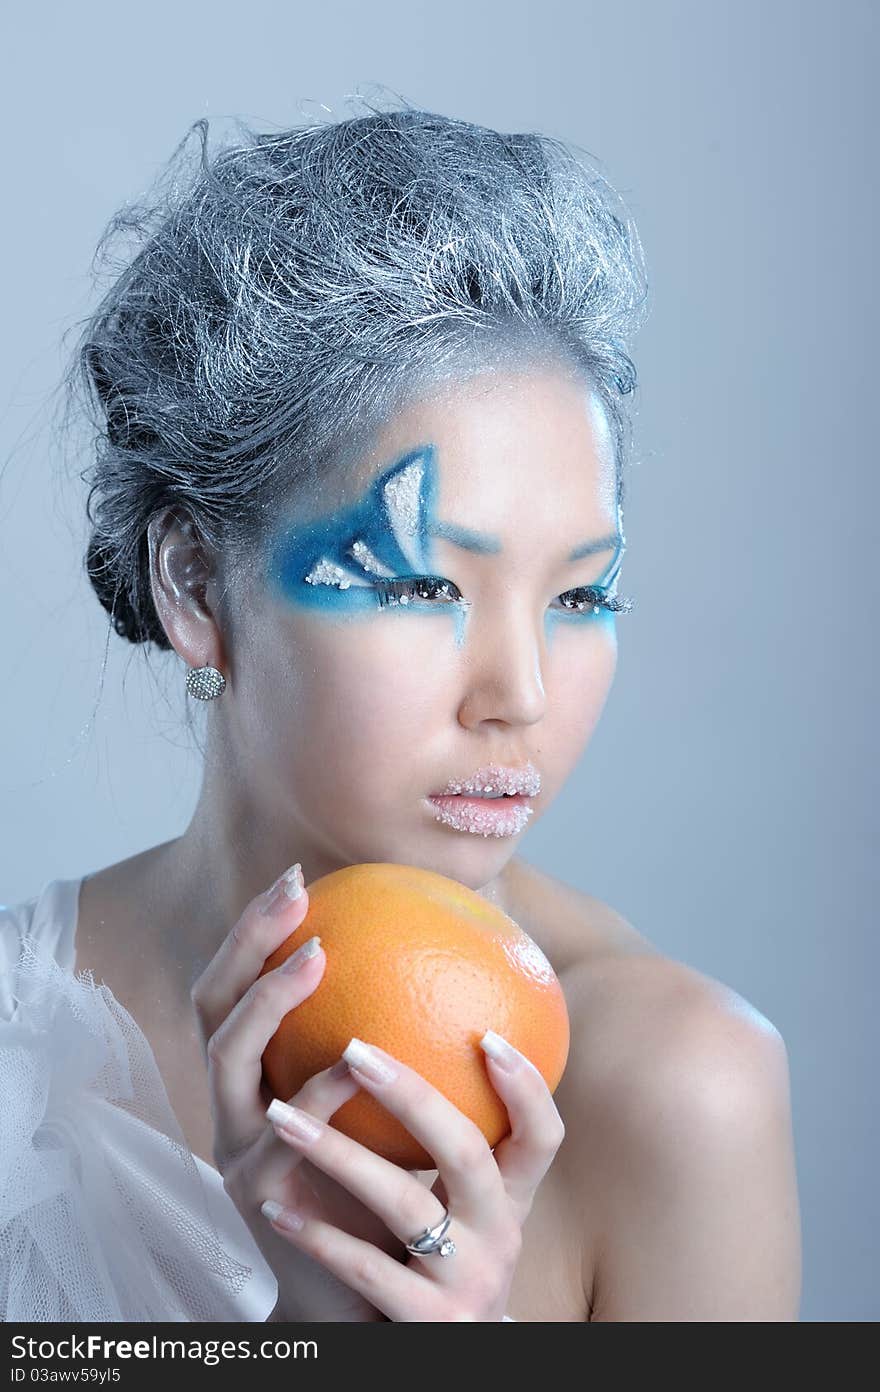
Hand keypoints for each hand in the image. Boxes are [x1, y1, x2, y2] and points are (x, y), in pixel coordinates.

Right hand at [190, 864, 406, 1321]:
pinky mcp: (261, 1197)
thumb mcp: (397, 1107)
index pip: (240, 986)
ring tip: (316, 961)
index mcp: (260, 1076)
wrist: (367, 1294)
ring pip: (226, 1062)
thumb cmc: (388, 1186)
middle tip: (295, 892)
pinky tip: (356, 1062)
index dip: (258, 929)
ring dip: (266, 1003)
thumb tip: (480, 952)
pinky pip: (280, 1140)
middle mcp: (233, 1103)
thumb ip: (413, 1041)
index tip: (302, 876)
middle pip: (212, 1006)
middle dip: (246, 940)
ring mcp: (236, 1148)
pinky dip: (317, 1095)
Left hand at [261, 1032, 566, 1321]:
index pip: (542, 1138)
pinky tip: (277, 1209)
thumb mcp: (462, 1213)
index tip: (488, 1036)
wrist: (426, 1361)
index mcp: (509, 1202)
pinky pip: (366, 1270)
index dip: (526, 1089)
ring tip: (279, 1117)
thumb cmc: (436, 1266)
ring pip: (405, 1205)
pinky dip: (320, 1238)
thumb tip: (412, 1038)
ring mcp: (465, 1283)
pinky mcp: (426, 1324)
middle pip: (467, 1154)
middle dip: (412, 1097)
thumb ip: (448, 1144)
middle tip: (354, 1049)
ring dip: (338, 1154)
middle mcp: (500, 1238)